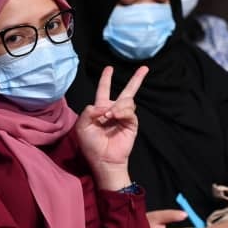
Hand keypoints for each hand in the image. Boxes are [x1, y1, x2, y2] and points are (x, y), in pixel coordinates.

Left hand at [75, 65, 147, 189]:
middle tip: (145, 68)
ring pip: (126, 101)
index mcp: (100, 109)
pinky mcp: (132, 124)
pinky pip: (130, 112)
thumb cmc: (91, 145)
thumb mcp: (82, 127)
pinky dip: (122, 112)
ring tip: (109, 116)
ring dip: (117, 106)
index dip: (106, 79)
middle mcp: (114, 111)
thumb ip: (89, 111)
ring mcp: (124, 117)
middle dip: (136, 80)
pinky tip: (114, 116)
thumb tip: (105, 106)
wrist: (104, 159)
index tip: (109, 68)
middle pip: (127, 92)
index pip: (104, 90)